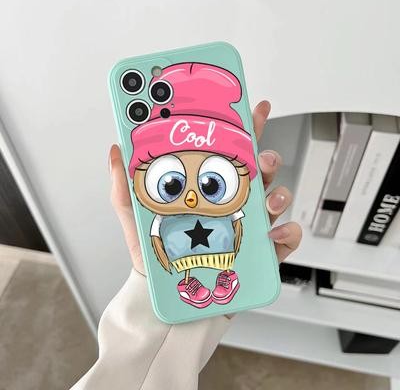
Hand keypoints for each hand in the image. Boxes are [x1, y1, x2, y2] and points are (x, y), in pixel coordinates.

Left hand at [109, 100, 301, 274]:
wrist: (161, 294)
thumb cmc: (152, 253)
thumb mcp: (135, 213)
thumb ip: (124, 182)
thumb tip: (117, 151)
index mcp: (208, 190)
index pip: (230, 154)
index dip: (246, 129)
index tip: (253, 109)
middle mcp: (232, 204)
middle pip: (260, 173)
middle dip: (268, 159)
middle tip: (260, 159)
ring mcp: (248, 228)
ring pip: (276, 201)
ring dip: (279, 194)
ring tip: (267, 200)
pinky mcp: (259, 254)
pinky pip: (285, 240)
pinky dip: (287, 234)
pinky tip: (272, 234)